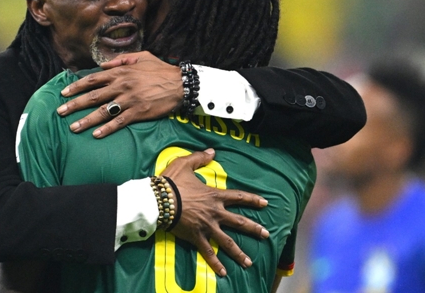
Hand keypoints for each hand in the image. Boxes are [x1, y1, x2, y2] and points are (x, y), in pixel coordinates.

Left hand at [57, 51, 182, 137]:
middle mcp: (121, 85)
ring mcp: (128, 100)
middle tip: (60, 112)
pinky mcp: (138, 112)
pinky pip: (118, 122)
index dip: (76, 86)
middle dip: (74, 105)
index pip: (92, 79)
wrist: (180, 84)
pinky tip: (96, 135)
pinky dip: (106, 129)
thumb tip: (103, 66)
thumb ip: (120, 60)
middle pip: (92, 96)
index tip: (64, 93)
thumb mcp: (141, 57)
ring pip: (102, 111)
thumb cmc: (161, 69)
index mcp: (120, 72)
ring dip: (86, 120)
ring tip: (73, 127)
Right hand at [162, 149, 268, 276]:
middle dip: (254, 229)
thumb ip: (200, 157)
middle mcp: (215, 213)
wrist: (158, 200)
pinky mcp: (196, 237)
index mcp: (214, 196)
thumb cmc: (171, 182)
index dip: (252, 200)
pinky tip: (224, 273)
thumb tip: (212, 151)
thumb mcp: (185, 164)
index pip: (238, 197)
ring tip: (249, 263)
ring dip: (239, 253)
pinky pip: (208, 252)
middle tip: (266, 235)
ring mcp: (206, 227)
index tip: (265, 203)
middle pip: (238, 222)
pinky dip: (215, 263)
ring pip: (227, 242)